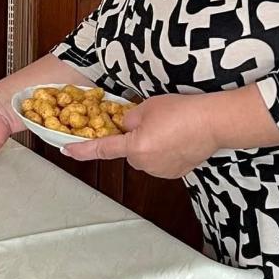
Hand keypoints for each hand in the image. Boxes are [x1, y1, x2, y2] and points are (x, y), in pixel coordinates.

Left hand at [60, 94, 219, 178]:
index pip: (101, 149)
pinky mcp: (174, 172)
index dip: (82, 149)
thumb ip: (128, 118)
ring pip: (145, 155)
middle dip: (134, 136)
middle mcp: (144, 164)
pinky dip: (164, 150)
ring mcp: (160, 170)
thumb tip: (125, 125)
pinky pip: (160, 160)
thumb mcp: (146, 107)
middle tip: (153, 119)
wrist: (213, 123)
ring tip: (170, 127)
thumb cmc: (181, 111)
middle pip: (128, 149)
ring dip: (150, 143)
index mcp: (134, 147)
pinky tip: (177, 138)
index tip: (66, 150)